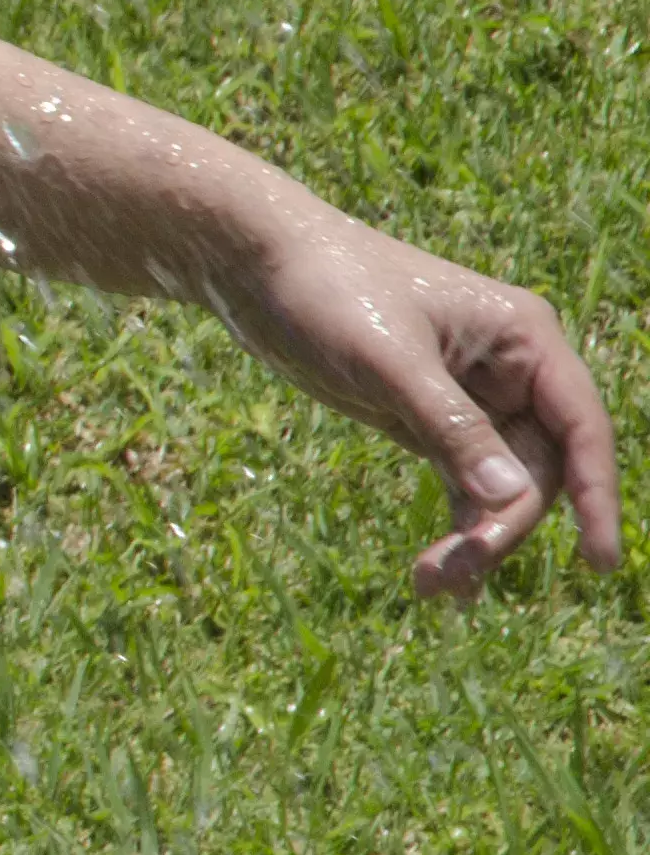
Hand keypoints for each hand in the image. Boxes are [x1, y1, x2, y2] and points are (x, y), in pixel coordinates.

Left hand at [221, 214, 622, 599]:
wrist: (255, 266)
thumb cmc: (327, 289)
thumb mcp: (387, 360)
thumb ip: (448, 426)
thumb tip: (509, 495)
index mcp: (525, 338)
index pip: (582, 428)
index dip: (596, 497)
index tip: (598, 563)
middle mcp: (512, 370)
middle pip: (539, 468)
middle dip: (504, 526)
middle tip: (456, 576)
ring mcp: (471, 398)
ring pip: (500, 484)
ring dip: (475, 536)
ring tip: (431, 588)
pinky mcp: (427, 419)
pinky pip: (462, 481)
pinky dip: (455, 523)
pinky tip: (439, 575)